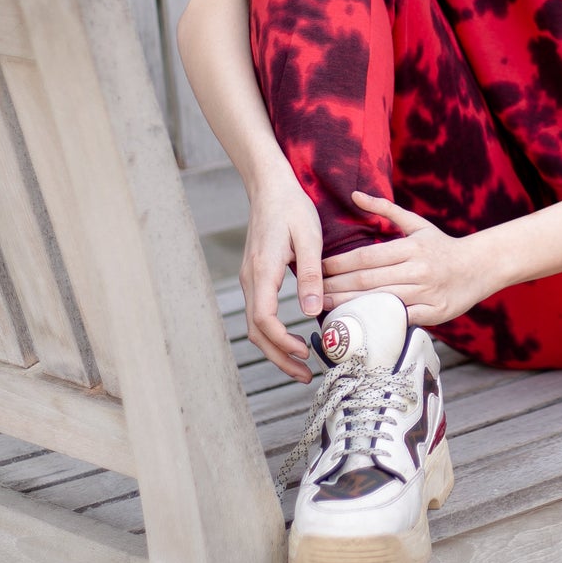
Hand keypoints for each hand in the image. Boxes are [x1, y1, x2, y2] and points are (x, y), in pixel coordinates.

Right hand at [240, 161, 324, 380]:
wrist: (269, 187)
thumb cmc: (291, 208)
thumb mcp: (309, 237)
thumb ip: (311, 274)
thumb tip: (311, 311)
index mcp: (263, 271)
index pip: (264, 319)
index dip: (282, 342)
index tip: (304, 352)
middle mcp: (251, 279)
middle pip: (257, 332)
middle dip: (279, 357)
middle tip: (305, 375)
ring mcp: (251, 280)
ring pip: (256, 326)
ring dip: (276, 349)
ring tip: (301, 366)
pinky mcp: (256, 278)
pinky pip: (260, 314)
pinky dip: (274, 334)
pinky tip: (292, 340)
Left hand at [321, 192, 495, 327]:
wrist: (481, 267)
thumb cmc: (442, 246)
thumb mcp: (417, 224)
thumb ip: (385, 209)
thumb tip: (355, 195)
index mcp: (411, 247)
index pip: (367, 256)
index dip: (340, 264)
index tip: (318, 268)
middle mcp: (418, 269)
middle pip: (368, 280)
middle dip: (337, 287)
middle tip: (312, 292)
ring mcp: (426, 293)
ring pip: (381, 301)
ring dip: (350, 306)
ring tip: (326, 308)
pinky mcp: (435, 313)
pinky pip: (402, 319)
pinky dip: (380, 321)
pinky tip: (359, 324)